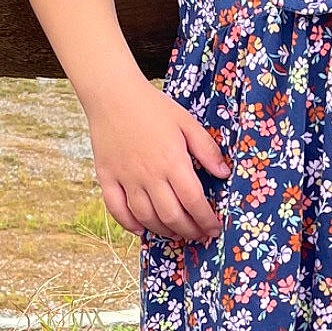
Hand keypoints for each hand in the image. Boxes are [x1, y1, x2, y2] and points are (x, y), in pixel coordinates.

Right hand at [87, 72, 232, 242]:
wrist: (113, 95)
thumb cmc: (153, 107)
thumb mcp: (187, 122)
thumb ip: (207, 149)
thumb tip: (223, 173)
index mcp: (172, 162)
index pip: (194, 201)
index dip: (206, 220)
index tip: (215, 228)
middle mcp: (149, 175)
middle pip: (172, 216)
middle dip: (189, 231)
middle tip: (198, 235)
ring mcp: (126, 179)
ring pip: (146, 217)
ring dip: (163, 231)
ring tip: (176, 234)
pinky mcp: (107, 178)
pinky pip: (117, 209)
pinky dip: (129, 224)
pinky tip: (141, 230)